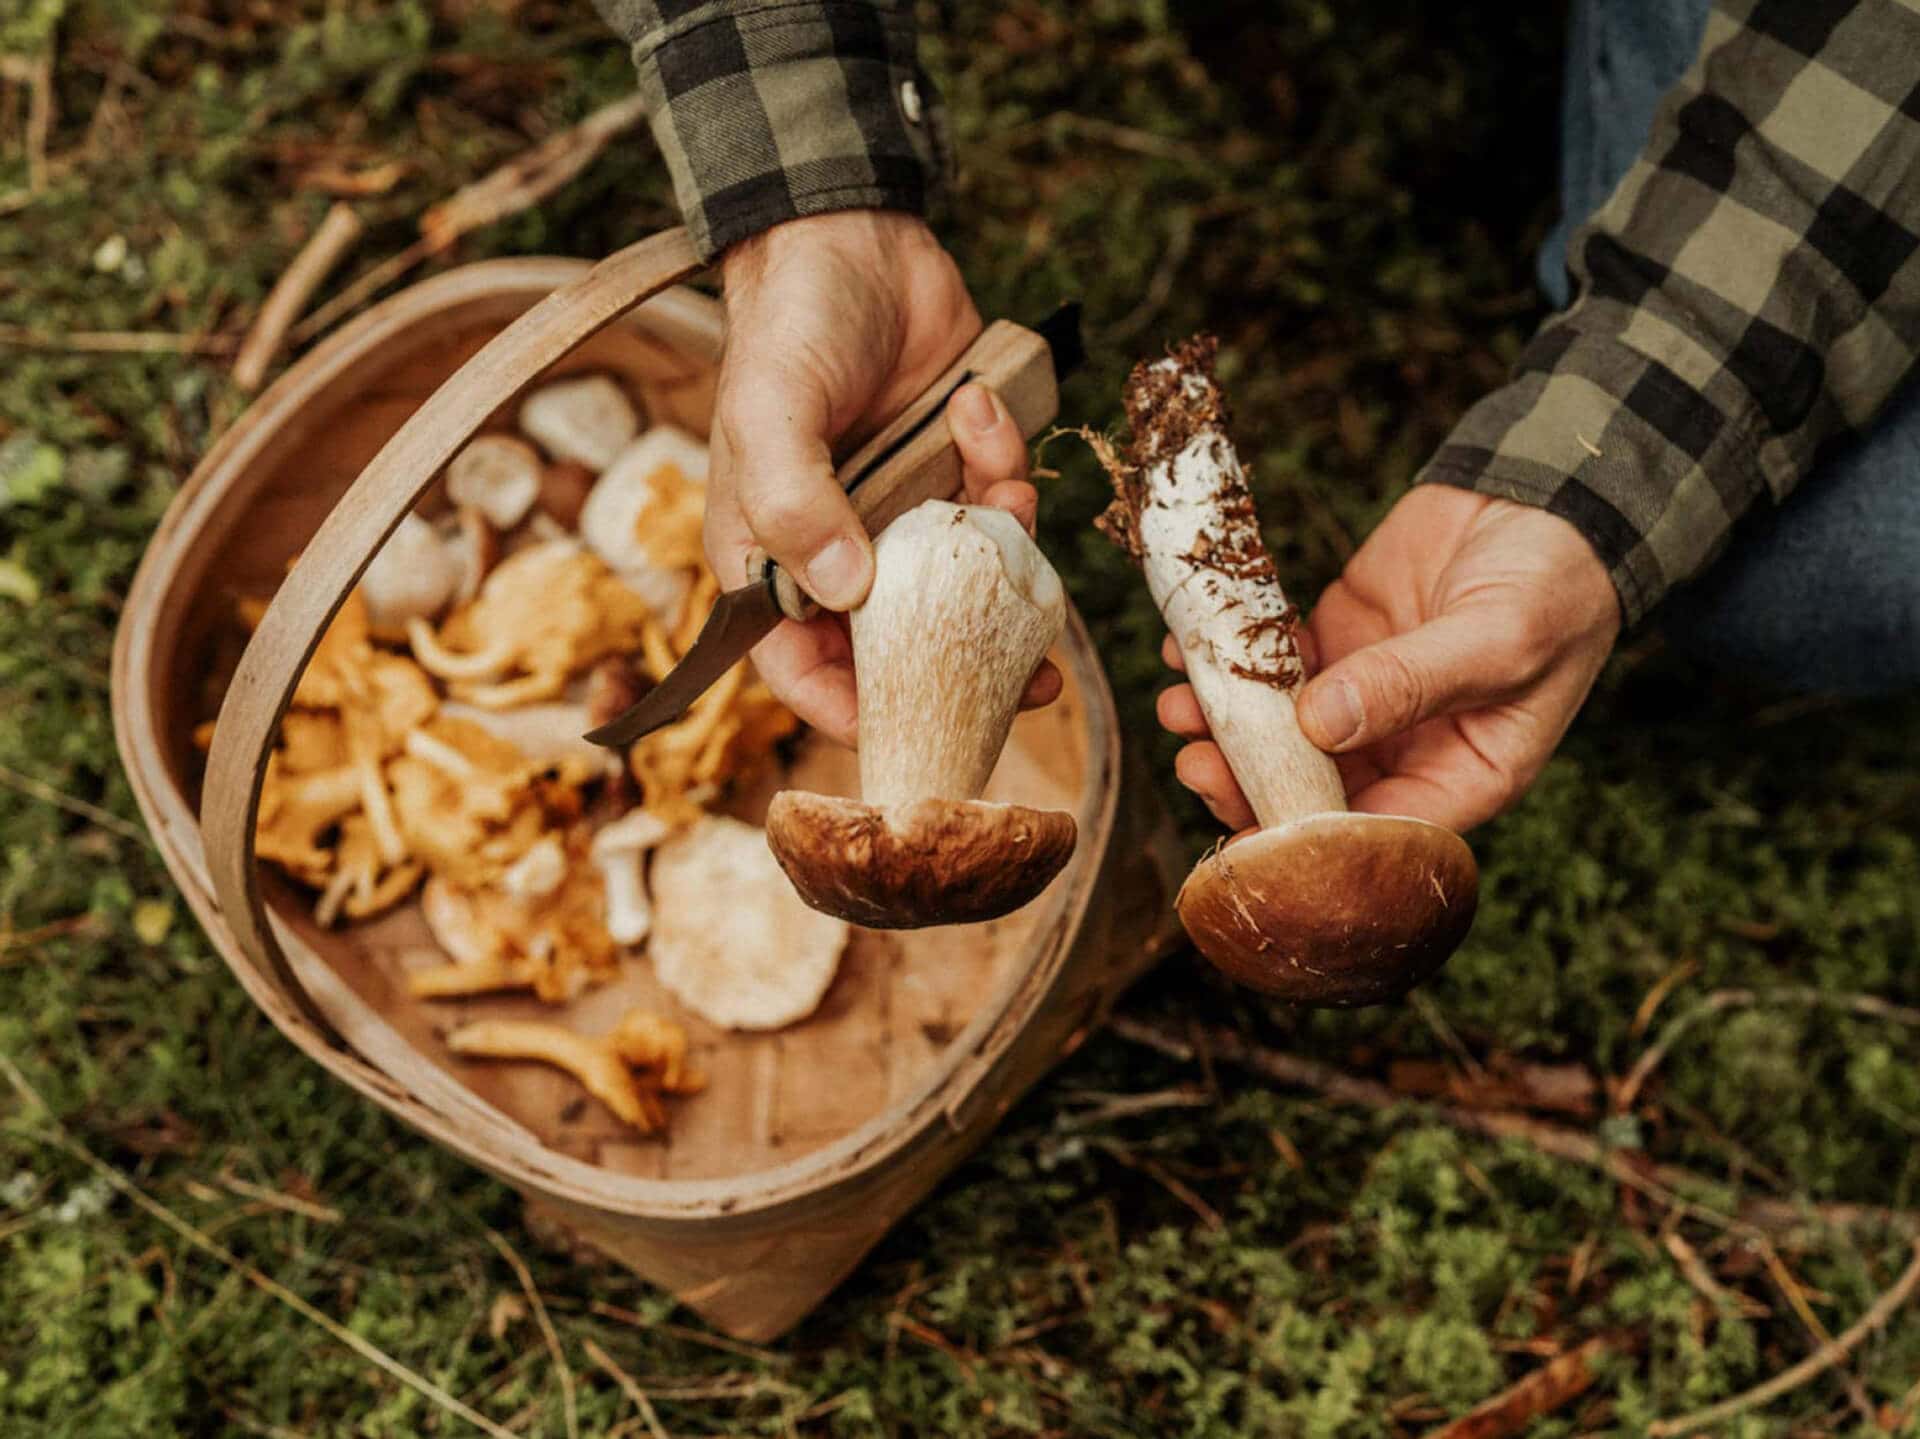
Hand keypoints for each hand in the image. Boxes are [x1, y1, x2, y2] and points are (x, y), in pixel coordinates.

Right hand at [705, 211, 1056, 745]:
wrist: (851, 234)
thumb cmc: (787, 325)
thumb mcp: (770, 411)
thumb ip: (795, 503)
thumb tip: (845, 592)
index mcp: (774, 556)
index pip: (799, 665)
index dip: (850, 709)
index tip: (914, 727)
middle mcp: (841, 549)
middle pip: (901, 645)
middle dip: (967, 661)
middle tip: (1033, 682)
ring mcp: (904, 515)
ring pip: (968, 581)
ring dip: (1002, 551)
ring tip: (1007, 498)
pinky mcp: (958, 473)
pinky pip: (1000, 506)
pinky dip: (1007, 467)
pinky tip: (981, 409)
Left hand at [1158, 485, 1620, 832]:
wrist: (1544, 497)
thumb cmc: (1555, 584)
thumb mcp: (1499, 639)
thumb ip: (1412, 683)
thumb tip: (1321, 726)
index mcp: (1463, 776)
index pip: (1379, 835)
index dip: (1311, 843)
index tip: (1247, 837)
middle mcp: (1405, 750)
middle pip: (1311, 791)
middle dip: (1246, 782)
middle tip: (1194, 762)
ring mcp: (1362, 696)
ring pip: (1279, 732)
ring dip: (1224, 726)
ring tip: (1178, 705)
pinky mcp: (1334, 643)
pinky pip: (1271, 666)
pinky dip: (1231, 661)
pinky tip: (1189, 647)